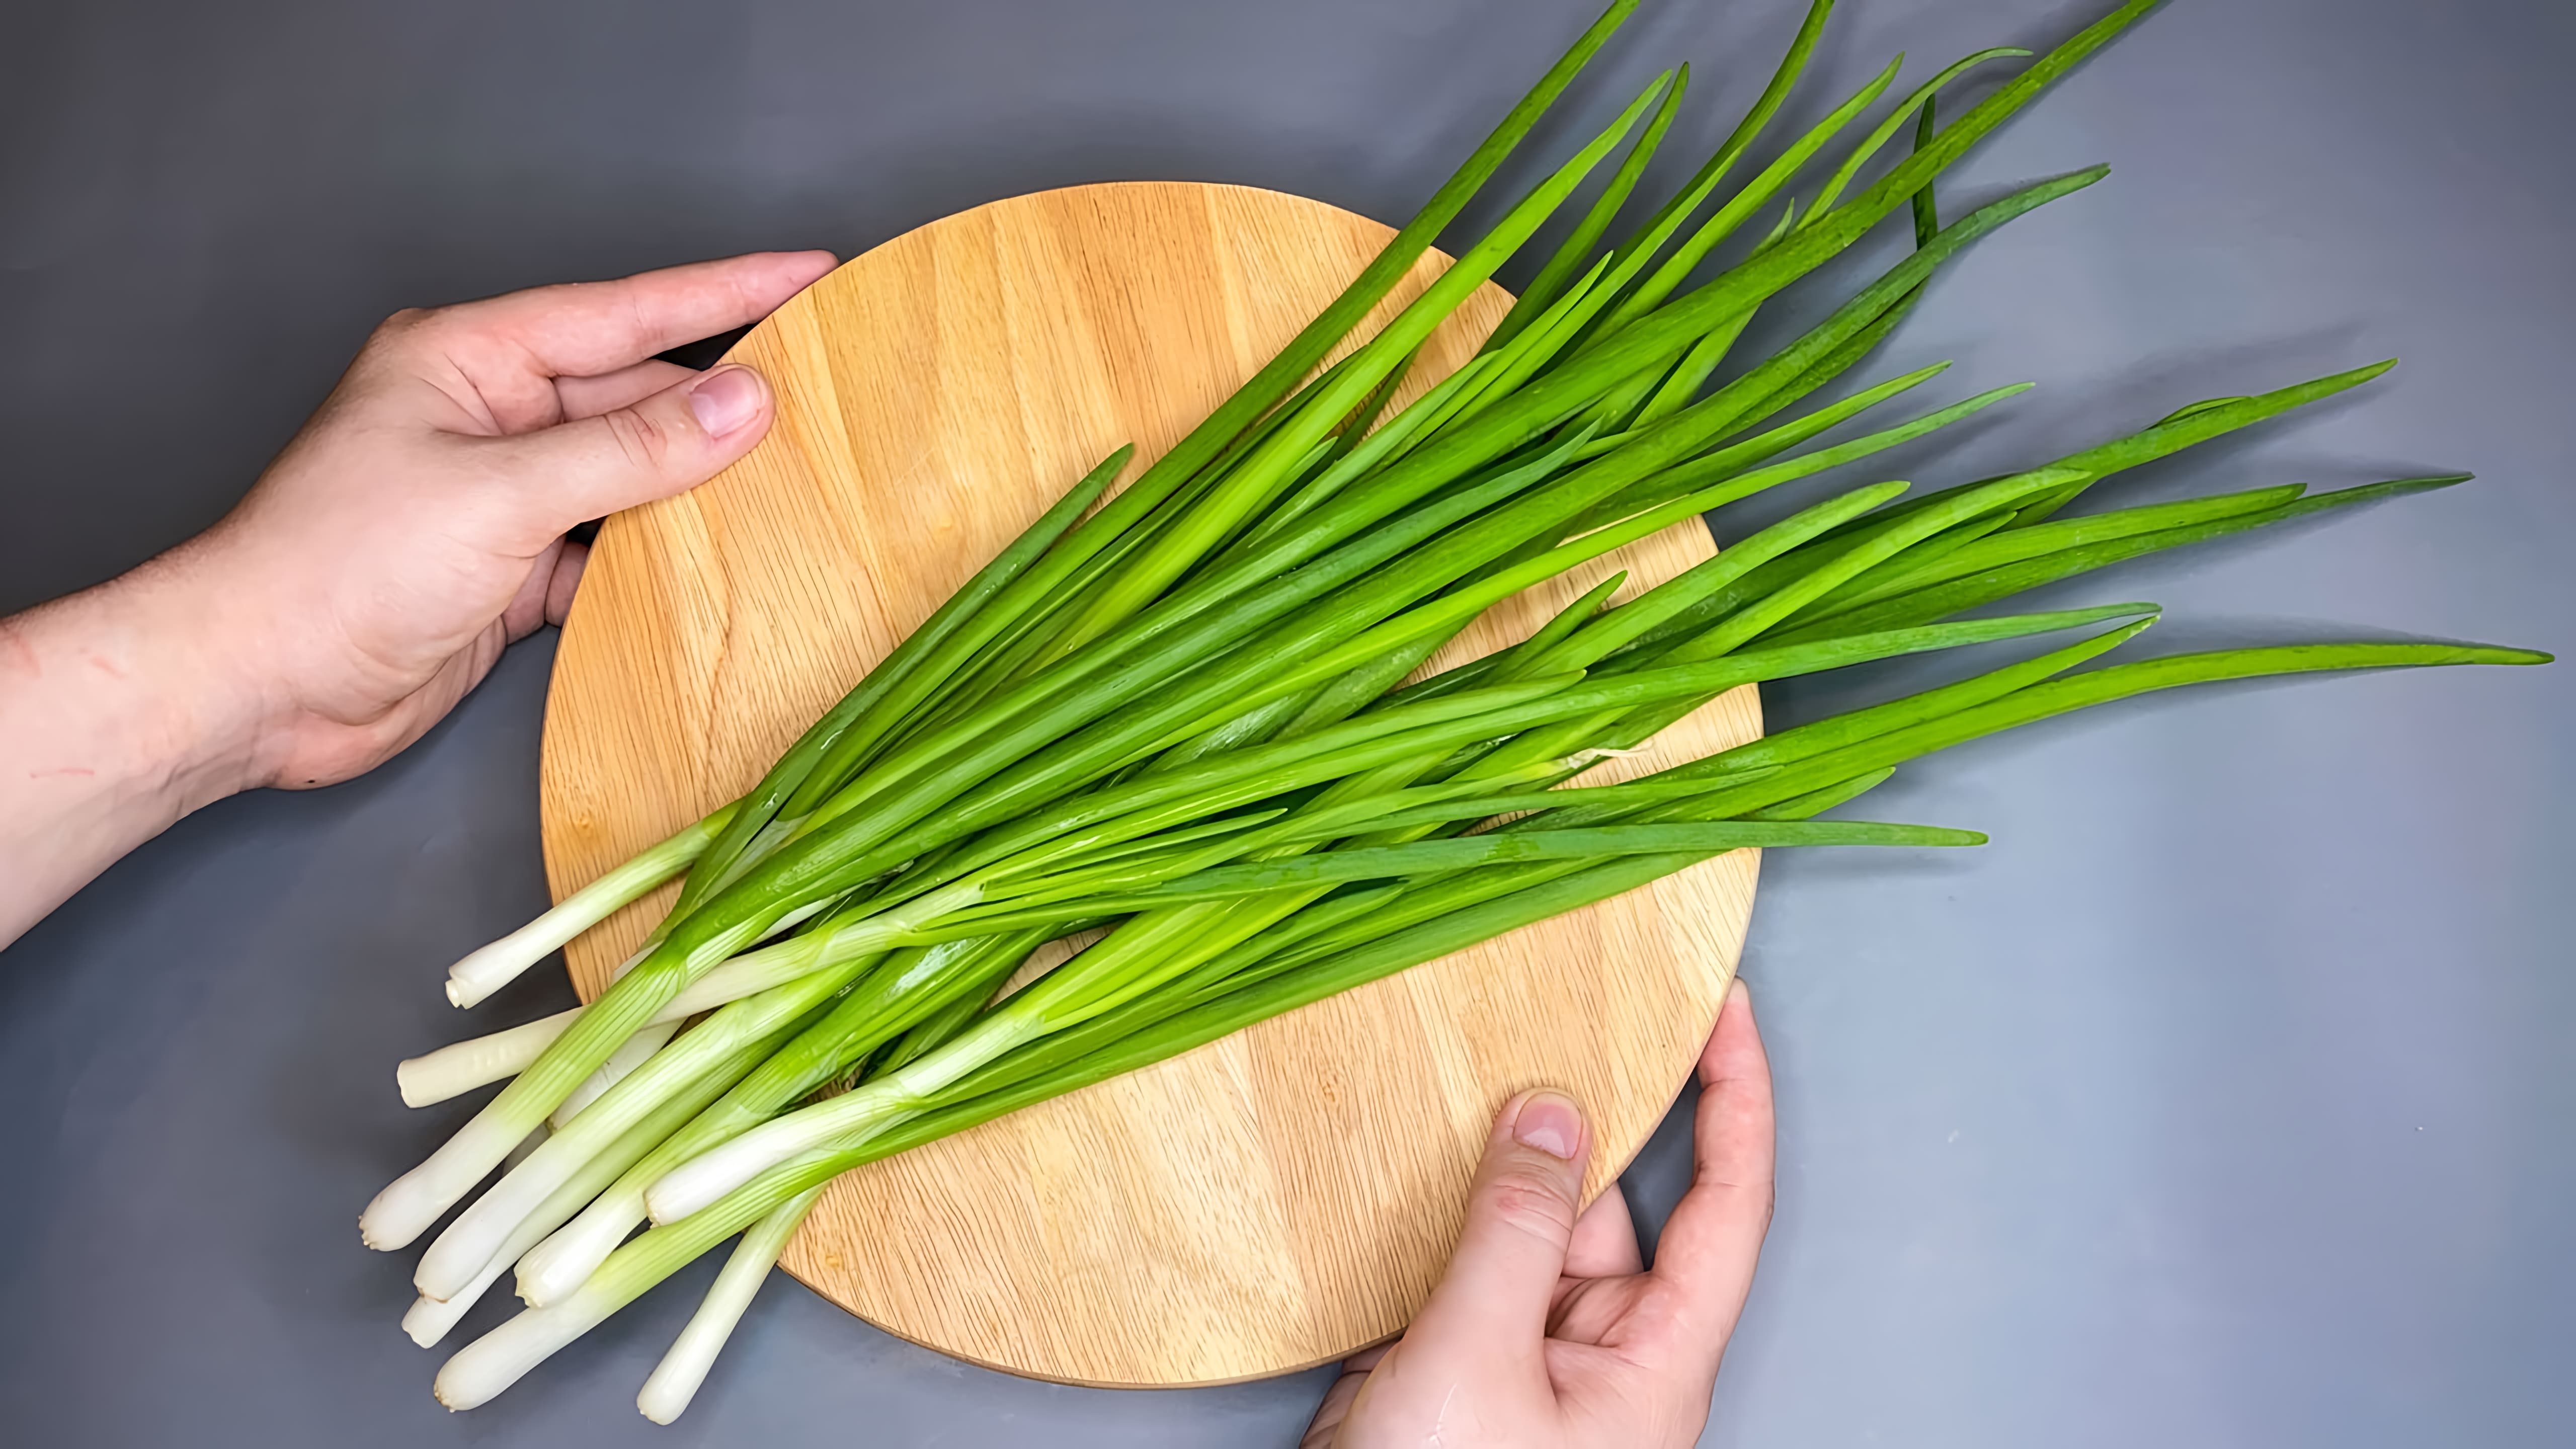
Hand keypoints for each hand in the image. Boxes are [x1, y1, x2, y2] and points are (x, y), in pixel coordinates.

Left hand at [0, 251, 835, 945]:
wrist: (256, 687)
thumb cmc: (338, 567)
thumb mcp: (500, 493)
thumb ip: (633, 451)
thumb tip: (746, 405)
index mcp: (470, 359)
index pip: (626, 313)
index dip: (725, 292)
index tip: (810, 274)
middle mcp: (490, 418)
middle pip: (636, 397)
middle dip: (727, 402)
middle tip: (832, 395)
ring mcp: (501, 497)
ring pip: (631, 479)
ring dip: (701, 489)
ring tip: (801, 482)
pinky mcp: (509, 574)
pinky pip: (610, 552)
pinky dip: (661, 563)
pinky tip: (723, 567)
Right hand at [1301, 976, 1774, 1448]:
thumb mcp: (1478, 1363)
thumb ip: (1515, 1232)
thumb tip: (1550, 1113)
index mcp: (1652, 1363)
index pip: (1726, 1203)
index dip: (1737, 1099)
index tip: (1728, 1007)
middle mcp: (1601, 1353)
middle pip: (1615, 1198)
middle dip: (1593, 1104)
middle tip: (1569, 999)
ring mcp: (1525, 1357)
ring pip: (1530, 1221)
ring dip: (1499, 1149)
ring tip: (1472, 1055)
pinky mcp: (1453, 1360)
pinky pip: (1465, 1257)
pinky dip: (1438, 1197)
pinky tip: (1409, 1142)